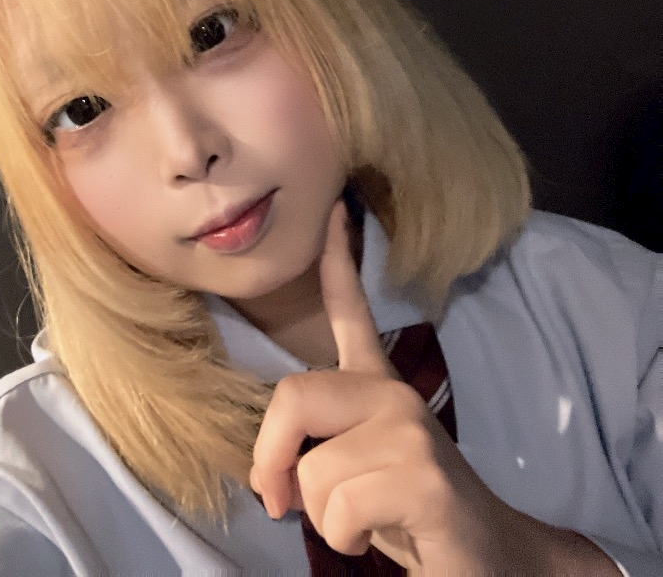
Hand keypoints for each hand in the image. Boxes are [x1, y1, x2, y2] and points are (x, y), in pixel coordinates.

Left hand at [250, 197, 618, 574]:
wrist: (483, 555)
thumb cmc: (404, 509)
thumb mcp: (351, 467)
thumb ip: (314, 447)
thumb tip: (268, 475)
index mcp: (376, 384)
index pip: (351, 310)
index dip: (337, 260)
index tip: (334, 210)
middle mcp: (392, 393)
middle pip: (295, 395)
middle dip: (271, 457)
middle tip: (279, 501)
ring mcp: (410, 428)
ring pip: (313, 470)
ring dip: (323, 517)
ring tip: (365, 519)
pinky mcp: (423, 474)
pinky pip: (340, 508)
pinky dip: (346, 537)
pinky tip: (385, 533)